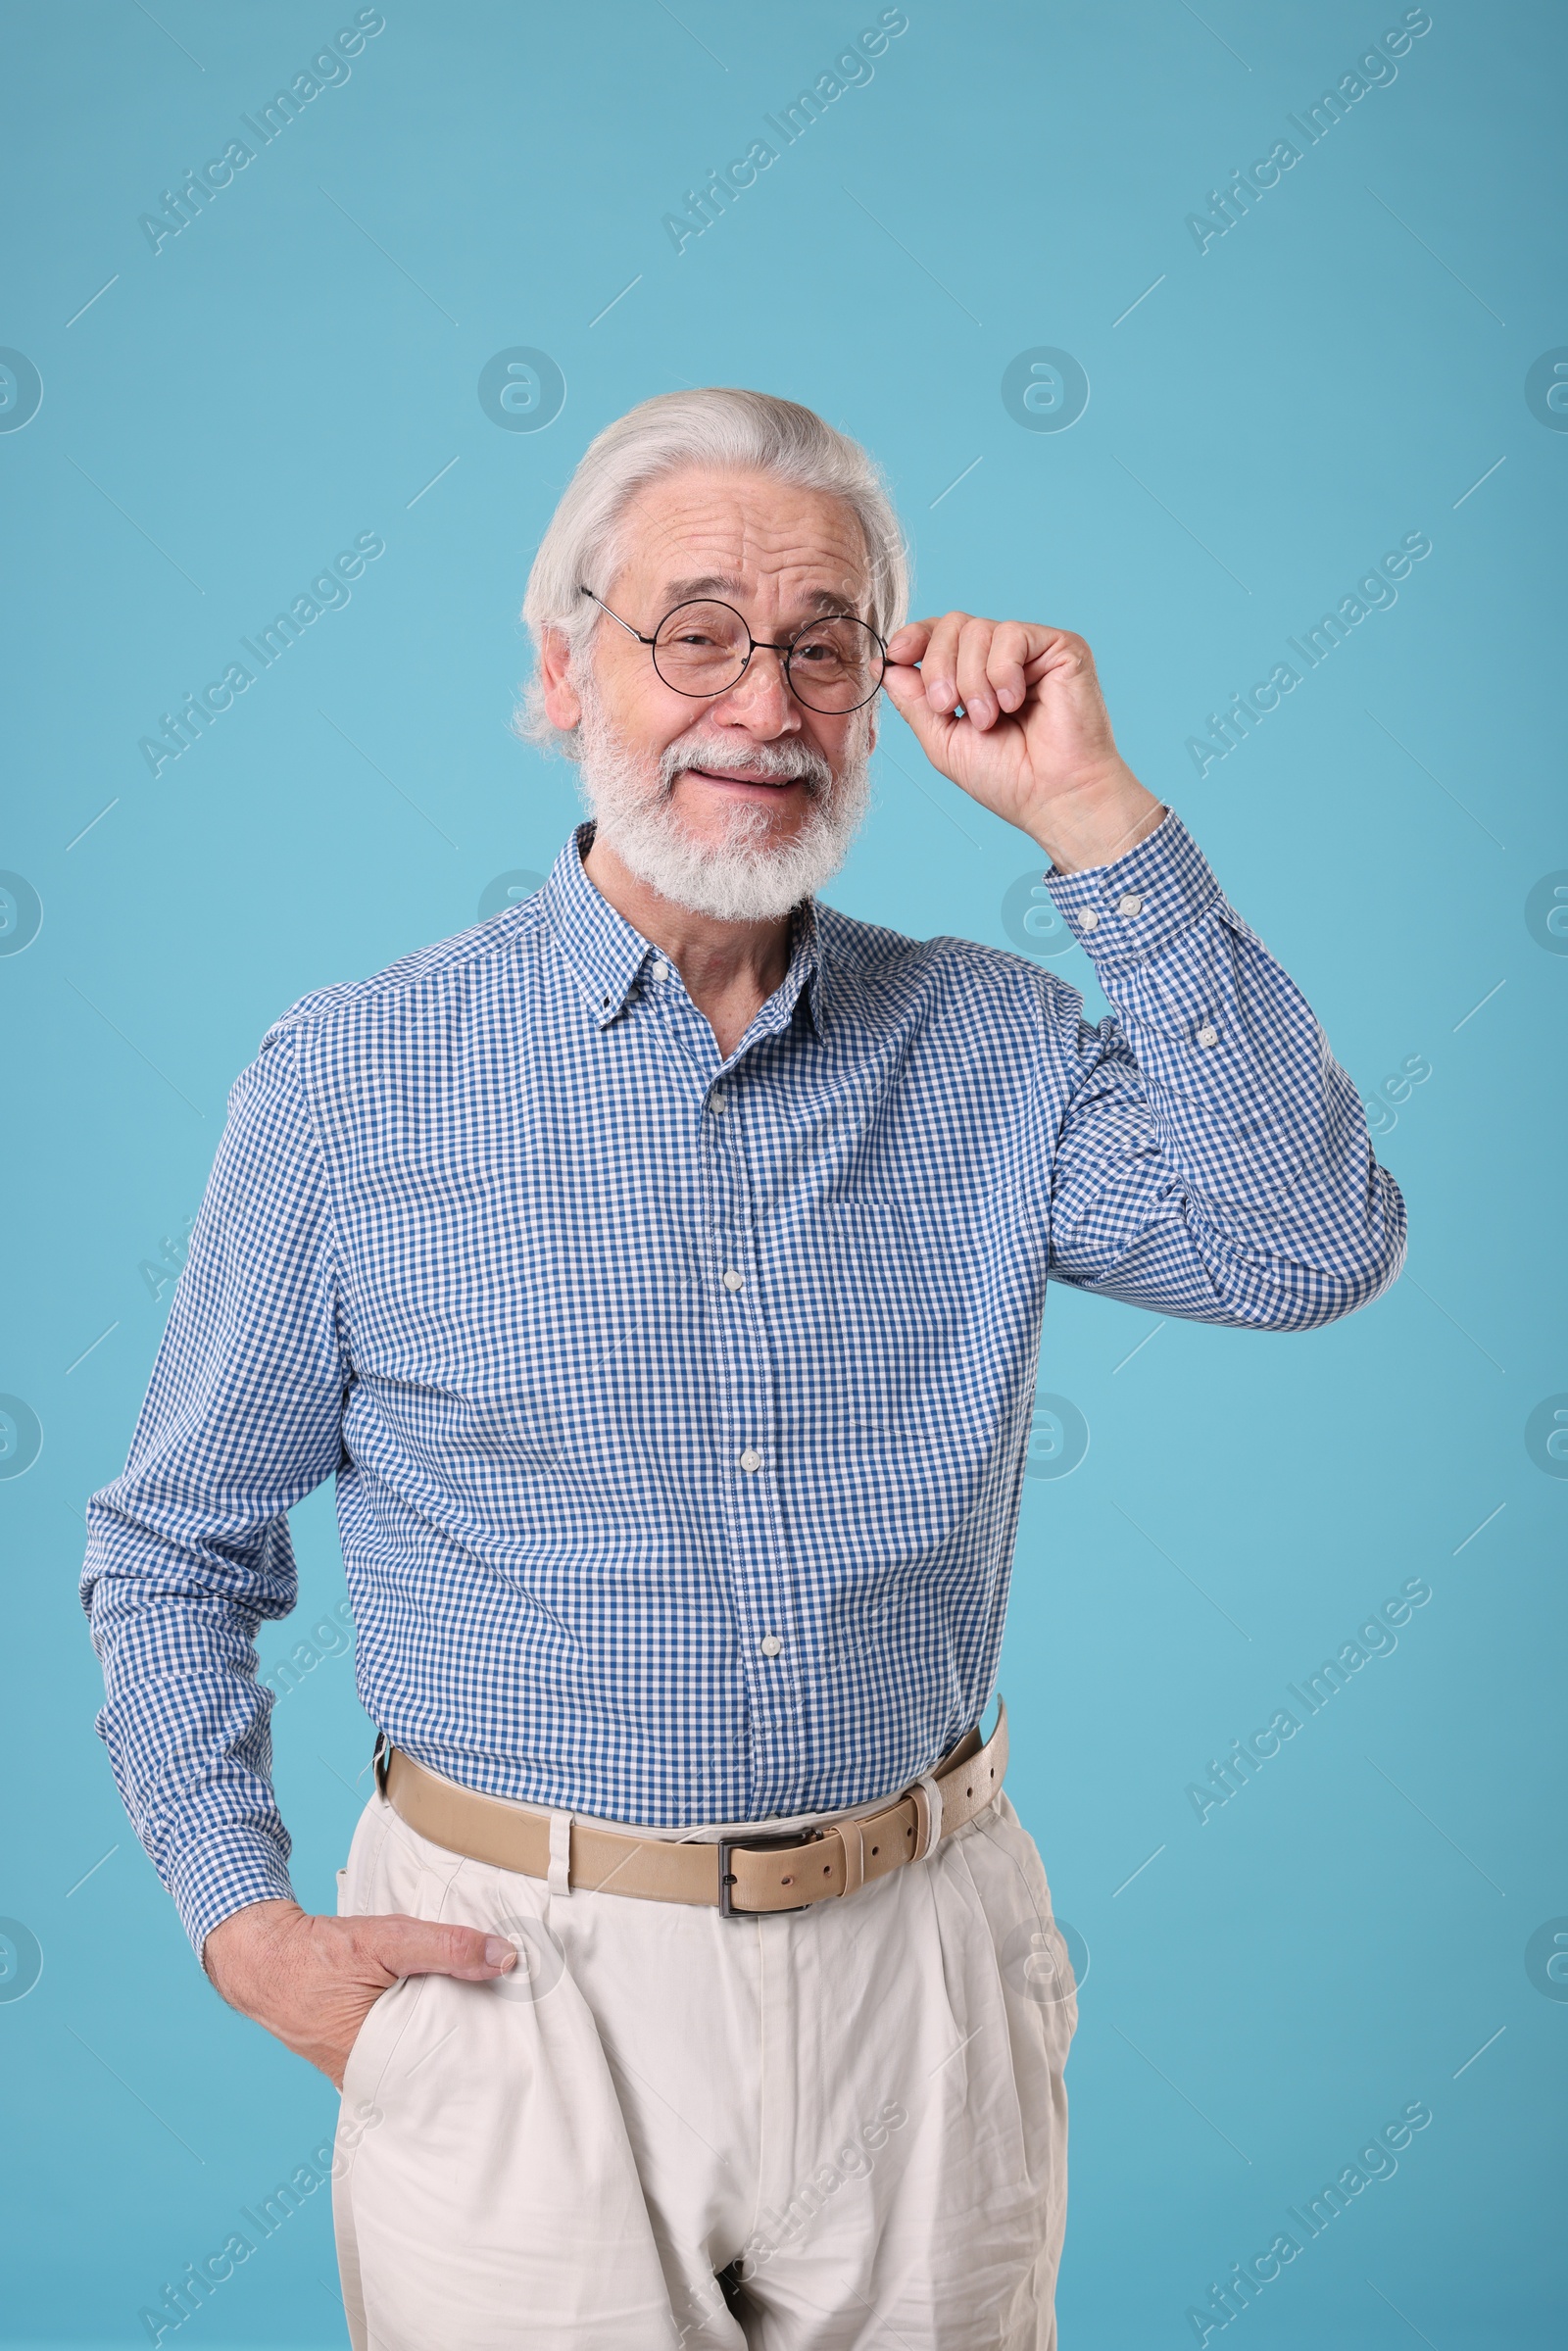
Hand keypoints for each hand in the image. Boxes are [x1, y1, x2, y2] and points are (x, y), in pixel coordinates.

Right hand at [202, 1898, 516, 2087]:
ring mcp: (360, 2073)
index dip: (483, 2059)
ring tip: (488, 2026)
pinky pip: (399, 2053)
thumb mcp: (387, 1940)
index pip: (446, 2074)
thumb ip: (446, 1948)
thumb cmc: (319, 1953)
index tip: (518, 2046)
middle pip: (436, 2071)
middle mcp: (369, 2080)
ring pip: (418, 2062)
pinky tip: (446, 2018)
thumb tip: (504, 1956)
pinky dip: (422, 2036)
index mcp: (377, 2063)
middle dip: (469, 2054)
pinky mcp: (357, 2058)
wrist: (264, 1957)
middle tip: (514, 2037)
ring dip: (445, 2042)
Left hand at [881, 613, 1163, 873]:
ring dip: (972, 680)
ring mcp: (1033, 651)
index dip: (914, 636)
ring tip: (989, 719)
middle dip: (938, 666)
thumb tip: (881, 663)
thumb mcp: (942, 739)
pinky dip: (1001, 673)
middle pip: (953, 624)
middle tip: (948, 708)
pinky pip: (1011, 635)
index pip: (940, 634)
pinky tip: (1014, 703)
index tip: (895, 654)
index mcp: (977, 675)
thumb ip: (914, 701)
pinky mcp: (1061, 647)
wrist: (1054, 797)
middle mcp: (1004, 657)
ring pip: (978, 629)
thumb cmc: (1008, 779)